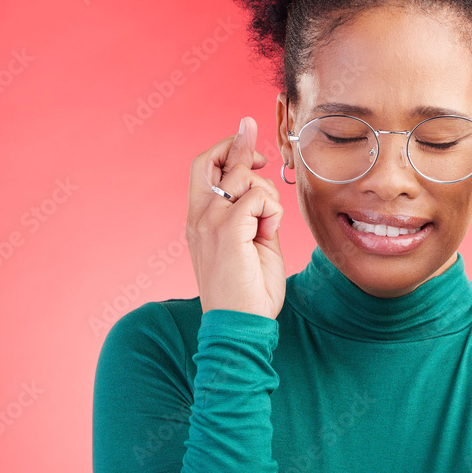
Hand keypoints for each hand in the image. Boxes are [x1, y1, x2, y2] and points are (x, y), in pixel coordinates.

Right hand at [186, 116, 286, 318]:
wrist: (241, 325)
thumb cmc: (249, 290)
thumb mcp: (252, 240)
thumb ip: (254, 211)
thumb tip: (263, 183)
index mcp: (200, 219)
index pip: (203, 167)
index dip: (228, 149)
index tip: (255, 155)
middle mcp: (199, 216)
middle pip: (213, 159)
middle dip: (240, 147)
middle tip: (265, 161)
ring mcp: (209, 221)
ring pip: (244, 177)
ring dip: (267, 195)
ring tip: (268, 226)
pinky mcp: (226, 230)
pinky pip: (258, 197)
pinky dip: (273, 211)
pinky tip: (269, 233)